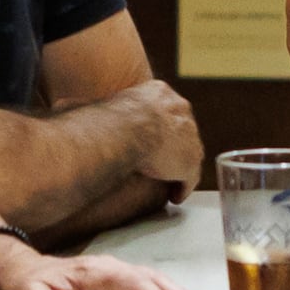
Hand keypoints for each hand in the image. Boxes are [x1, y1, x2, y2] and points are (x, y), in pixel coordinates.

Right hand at [121, 80, 206, 197]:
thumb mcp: (117, 103)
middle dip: (176, 145)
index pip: (168, 110)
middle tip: (164, 161)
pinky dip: (184, 188)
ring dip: (181, 169)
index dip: (162, 125)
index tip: (156, 137)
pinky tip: (176, 196)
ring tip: (172, 183)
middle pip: (183, 131)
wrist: (128, 126)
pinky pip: (189, 178)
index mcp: (162, 93)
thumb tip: (100, 116)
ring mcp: (189, 137)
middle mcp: (181, 112)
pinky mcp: (189, 162)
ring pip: (189, 155)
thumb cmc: (113, 117)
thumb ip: (121, 110)